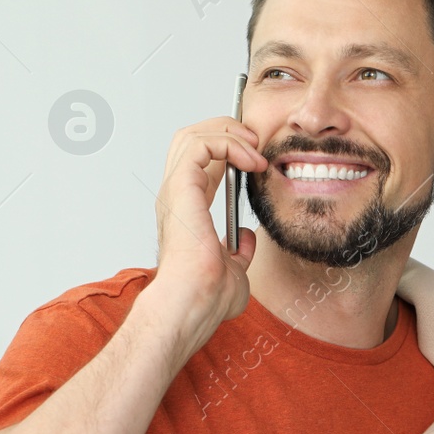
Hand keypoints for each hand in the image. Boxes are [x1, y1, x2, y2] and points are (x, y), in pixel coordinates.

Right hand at [149, 114, 268, 333]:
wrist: (197, 302)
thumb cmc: (207, 296)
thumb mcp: (234, 270)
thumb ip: (240, 252)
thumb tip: (247, 239)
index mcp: (186, 210)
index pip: (201, 164)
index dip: (228, 152)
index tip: (257, 161)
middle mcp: (177, 196)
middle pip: (191, 139)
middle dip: (226, 130)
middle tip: (255, 142)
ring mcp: (176, 190)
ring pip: (192, 134)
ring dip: (228, 132)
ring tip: (254, 144)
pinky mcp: (181, 186)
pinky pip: (200, 143)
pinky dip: (228, 142)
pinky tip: (249, 159)